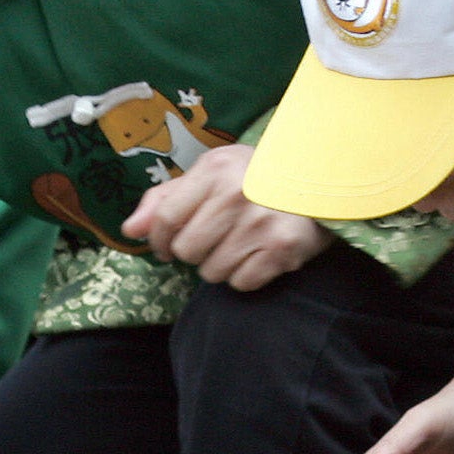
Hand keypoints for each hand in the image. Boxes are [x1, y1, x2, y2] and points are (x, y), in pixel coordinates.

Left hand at [122, 145, 334, 290]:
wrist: (321, 183)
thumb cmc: (256, 178)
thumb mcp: (212, 174)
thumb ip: (166, 199)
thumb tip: (131, 230)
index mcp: (215, 170)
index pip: (165, 219)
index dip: (159, 240)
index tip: (166, 246)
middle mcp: (236, 195)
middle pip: (186, 250)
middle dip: (193, 252)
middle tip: (213, 240)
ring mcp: (261, 223)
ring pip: (211, 271)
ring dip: (220, 265)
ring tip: (239, 244)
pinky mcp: (282, 249)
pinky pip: (241, 283)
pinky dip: (245, 275)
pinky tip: (257, 255)